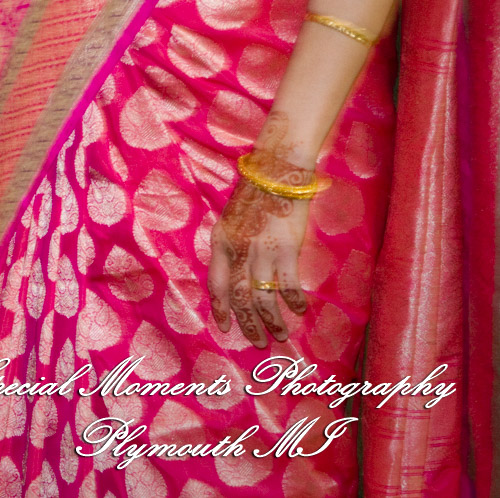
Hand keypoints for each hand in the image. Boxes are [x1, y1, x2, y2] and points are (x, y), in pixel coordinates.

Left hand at [207, 150, 312, 348]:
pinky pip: (288, 284)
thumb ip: (230, 248)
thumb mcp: (230, 221)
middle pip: (239, 297)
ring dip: (272, 320)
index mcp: (220, 242)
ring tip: (280, 336)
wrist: (278, 173)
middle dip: (248, 324)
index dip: (220, 309)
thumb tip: (235, 278)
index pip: (215, 285)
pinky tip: (300, 311)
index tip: (226, 327)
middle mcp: (237, 250)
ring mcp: (262, 251)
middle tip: (258, 342)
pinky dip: (294, 301)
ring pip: (263, 296)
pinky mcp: (286, 248)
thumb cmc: (255, 196)